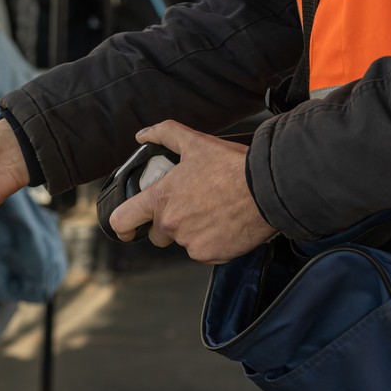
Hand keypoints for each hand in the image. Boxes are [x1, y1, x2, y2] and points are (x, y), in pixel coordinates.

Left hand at [110, 120, 276, 263]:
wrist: (268, 190)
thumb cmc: (233, 166)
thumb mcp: (196, 142)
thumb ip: (165, 134)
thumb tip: (143, 134)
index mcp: (162, 200)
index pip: (123, 220)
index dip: (122, 225)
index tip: (127, 227)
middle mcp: (172, 225)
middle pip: (157, 234)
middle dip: (168, 224)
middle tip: (189, 206)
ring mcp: (192, 243)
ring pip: (183, 242)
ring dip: (192, 231)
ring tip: (214, 211)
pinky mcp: (212, 255)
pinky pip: (204, 252)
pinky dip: (212, 241)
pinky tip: (225, 223)